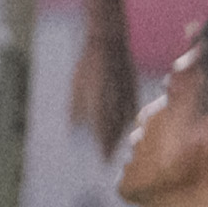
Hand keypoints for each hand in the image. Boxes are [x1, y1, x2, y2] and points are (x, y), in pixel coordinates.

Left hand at [72, 30, 138, 150]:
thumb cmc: (87, 67)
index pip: (103, 135)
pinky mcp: (134, 90)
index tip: (103, 162)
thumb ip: (75, 112)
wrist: (109, 44)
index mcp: (101, 107)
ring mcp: (128, 98)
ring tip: (116, 146)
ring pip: (125, 124)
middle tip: (109, 160)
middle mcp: (117, 106)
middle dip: (112, 147)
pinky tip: (126, 126)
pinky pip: (132, 112)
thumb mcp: (76, 89)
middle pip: (115, 133)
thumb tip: (73, 131)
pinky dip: (128, 122)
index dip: (103, 150)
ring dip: (120, 136)